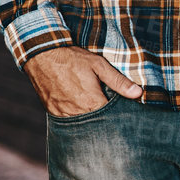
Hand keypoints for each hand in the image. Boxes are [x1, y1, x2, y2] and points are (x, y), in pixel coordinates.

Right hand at [24, 45, 142, 117]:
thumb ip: (118, 81)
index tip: (121, 113)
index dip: (116, 116)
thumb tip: (138, 93)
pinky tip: (80, 111)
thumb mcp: (99, 65)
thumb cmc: (72, 58)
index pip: (110, 119)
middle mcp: (76, 112)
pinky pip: (67, 121)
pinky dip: (75, 118)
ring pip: (81, 124)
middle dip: (103, 120)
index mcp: (91, 102)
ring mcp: (63, 113)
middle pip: (95, 124)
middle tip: (107, 112)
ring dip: (88, 120)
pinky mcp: (53, 112)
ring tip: (94, 111)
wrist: (42, 54)